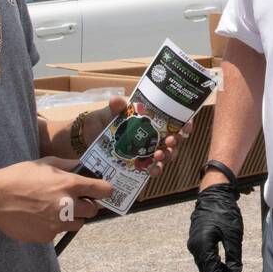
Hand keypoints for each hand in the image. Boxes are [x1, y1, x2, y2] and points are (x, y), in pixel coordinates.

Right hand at [0, 156, 112, 243]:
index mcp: (69, 185)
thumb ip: (68, 165)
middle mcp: (68, 205)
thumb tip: (83, 166)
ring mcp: (58, 223)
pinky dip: (52, 227)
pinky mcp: (47, 236)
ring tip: (53, 210)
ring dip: (71, 217)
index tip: (101, 191)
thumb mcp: (45, 163)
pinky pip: (57, 232)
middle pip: (93, 210)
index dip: (104, 190)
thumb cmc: (19, 177)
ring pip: (77, 223)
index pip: (103, 190)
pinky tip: (39, 218)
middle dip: (86, 205)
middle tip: (73, 201)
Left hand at [78, 98, 192, 174]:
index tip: (186, 126)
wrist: (86, 137)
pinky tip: (152, 171)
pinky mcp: (139, 162)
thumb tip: (117, 100)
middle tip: (170, 142)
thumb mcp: (109, 111)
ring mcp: (147, 149)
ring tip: (159, 156)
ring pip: (166, 154)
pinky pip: (152, 168)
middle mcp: (153, 134)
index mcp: (151, 119)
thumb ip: (116, 107)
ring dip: (167, 156)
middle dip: (176, 142)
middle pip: (173, 139)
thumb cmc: (102, 120)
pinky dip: (155, 170)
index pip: (174, 120)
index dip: (184, 123)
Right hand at [187, 183, 243, 271]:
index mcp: (202, 246)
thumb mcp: (233, 235)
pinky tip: (228, 271)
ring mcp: (195, 244)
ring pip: (207, 267)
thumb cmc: (224, 212)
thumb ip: (233, 256)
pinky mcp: (199, 241)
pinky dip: (218, 266)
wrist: (213, 195)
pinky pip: (207, 259)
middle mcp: (195, 248)